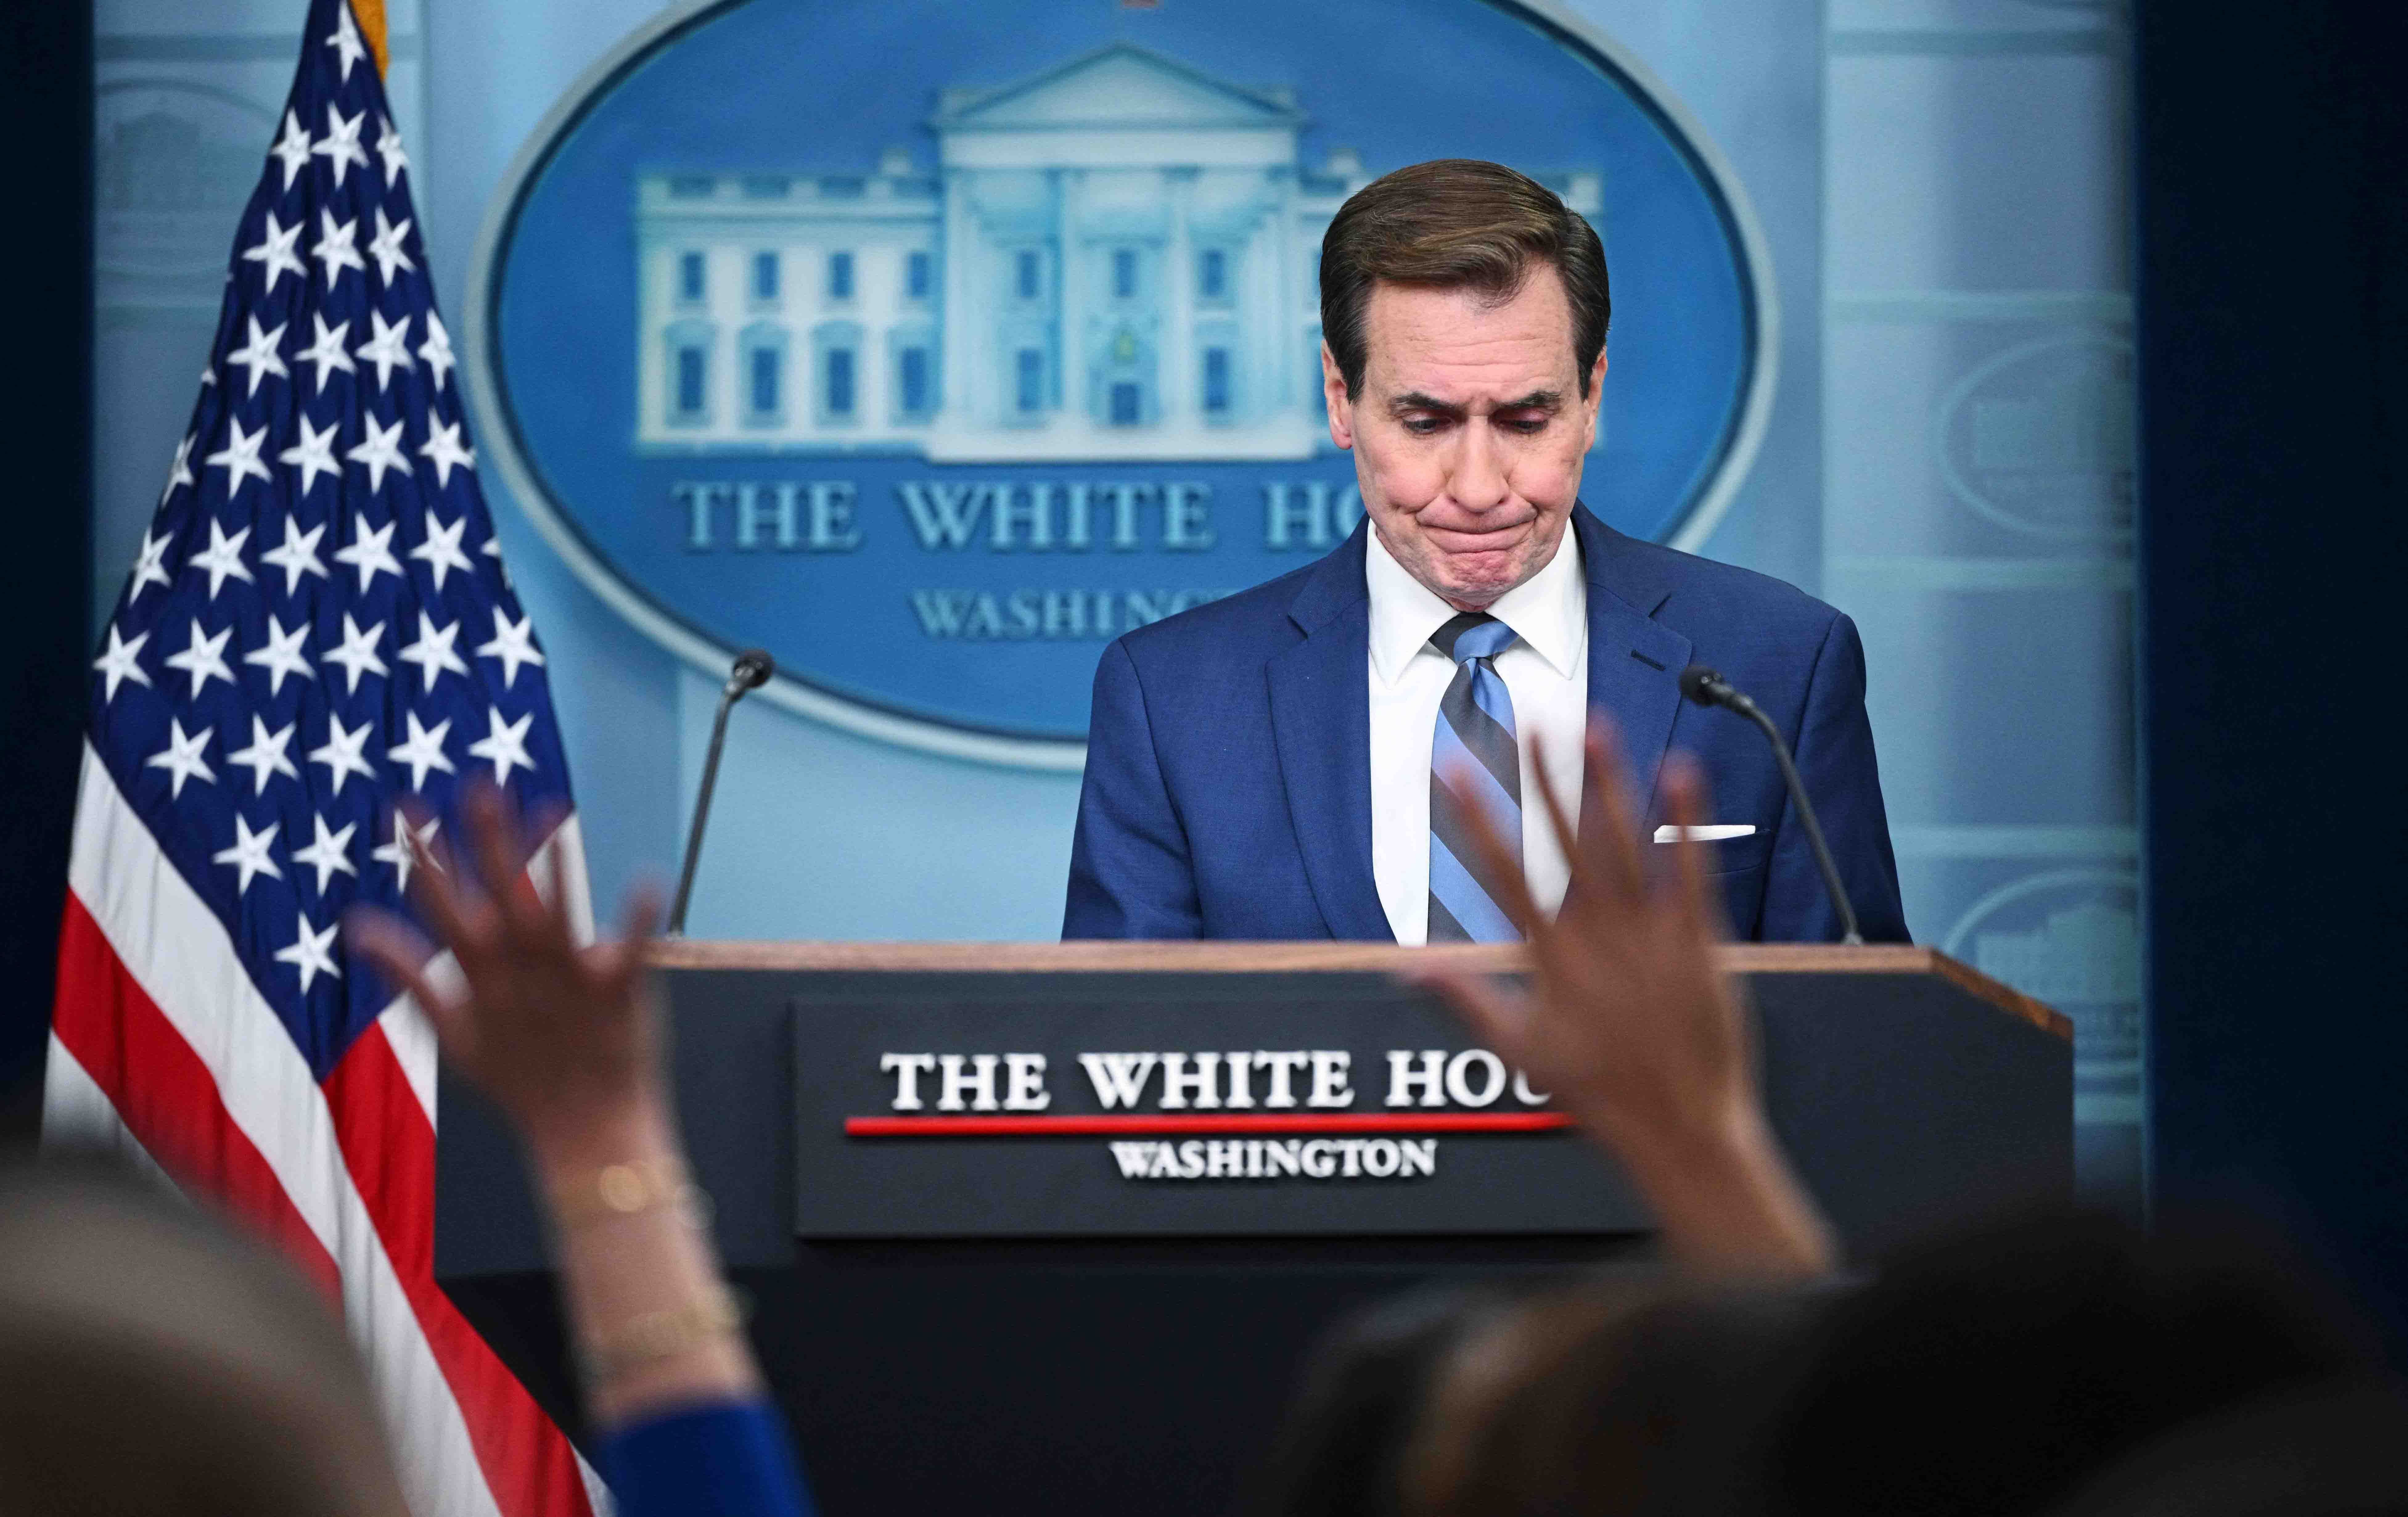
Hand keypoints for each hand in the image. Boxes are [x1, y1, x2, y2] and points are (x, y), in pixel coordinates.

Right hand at [345, 784, 666, 1163]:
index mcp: (481, 974)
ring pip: (555, 910)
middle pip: (499, 894)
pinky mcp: (617, 992)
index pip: (443, 904)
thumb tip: (357, 926)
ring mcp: (568, 979)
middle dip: (486, 841)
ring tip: (554, 809)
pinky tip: (651, 877)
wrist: (584, 1131)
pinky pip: (632, 947)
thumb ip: (408, 976)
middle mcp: (520, 971)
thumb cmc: (519, 1078)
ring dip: (552, 863)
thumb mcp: (452, 1030)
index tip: (405, 806)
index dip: (423, 857)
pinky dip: (640, 915)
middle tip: (479, 783)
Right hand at [1415, 719, 1833, 1277]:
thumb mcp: (1517, 1050)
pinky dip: (1685, 819)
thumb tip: (1407, 967)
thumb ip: (1463, 997)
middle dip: (1543, 779)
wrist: (1683, 1128)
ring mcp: (1651, 935)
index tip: (1454, 770)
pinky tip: (1681, 769)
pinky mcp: (1699, 940)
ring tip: (1593, 727)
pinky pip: (1691, 868)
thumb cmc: (1601, 1095)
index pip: (1503, 872)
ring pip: (1624, 843)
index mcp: (1551, 960)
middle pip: (1564, 841)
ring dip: (1607, 782)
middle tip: (1529, 723)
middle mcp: (1599, 938)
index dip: (1475, 816)